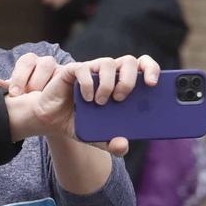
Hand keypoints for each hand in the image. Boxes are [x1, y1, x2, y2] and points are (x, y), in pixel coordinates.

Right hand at [0, 54, 158, 155]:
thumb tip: (123, 145)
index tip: (153, 84)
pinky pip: (84, 69)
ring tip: (102, 101)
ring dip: (109, 83)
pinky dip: (88, 84)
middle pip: (128, 61)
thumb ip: (113, 144)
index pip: (143, 65)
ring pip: (107, 62)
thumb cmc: (80, 123)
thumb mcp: (99, 138)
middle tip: (123, 98)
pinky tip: (87, 98)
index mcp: (123, 83)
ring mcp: (91, 70)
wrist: (52, 121)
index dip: (152, 69)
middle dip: (129, 79)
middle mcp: (109, 73)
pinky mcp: (72, 71)